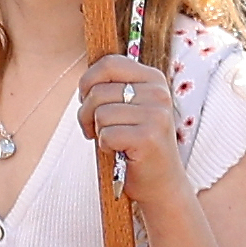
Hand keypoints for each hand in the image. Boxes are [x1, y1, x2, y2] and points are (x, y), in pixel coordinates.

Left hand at [79, 51, 186, 208]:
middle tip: (93, 129)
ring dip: (97, 132)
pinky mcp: (149, 138)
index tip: (86, 100)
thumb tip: (84, 80)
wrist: (161, 183)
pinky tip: (120, 152)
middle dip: (86, 113)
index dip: (88, 81)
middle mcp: (158, 93)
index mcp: (153, 79)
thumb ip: (112, 88)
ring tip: (111, 142)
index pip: (109, 63)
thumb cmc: (136, 144)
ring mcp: (156, 115)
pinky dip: (106, 147)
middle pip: (98, 90)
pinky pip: (106, 135)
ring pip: (100, 114)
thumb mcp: (129, 107)